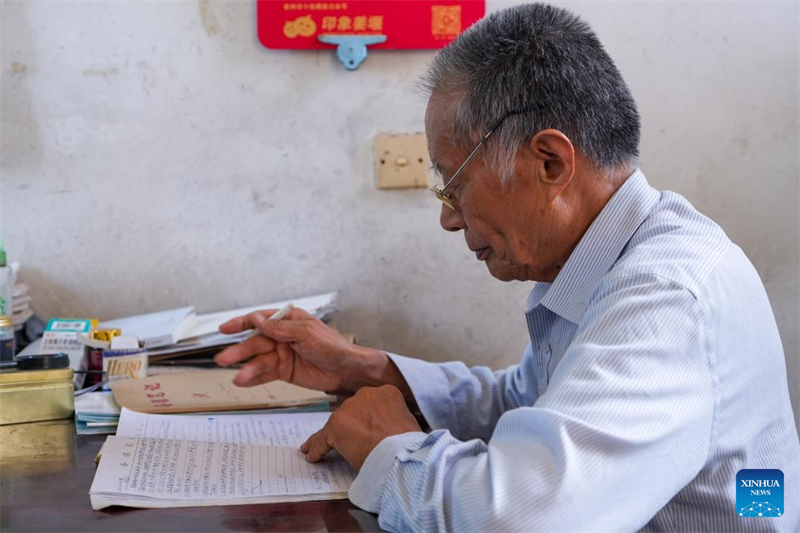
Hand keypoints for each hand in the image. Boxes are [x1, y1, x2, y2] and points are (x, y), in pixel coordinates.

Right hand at [215, 307, 360, 390]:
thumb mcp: (305, 333)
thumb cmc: (331, 346)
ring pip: (259, 360)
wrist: (346, 370)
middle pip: (256, 342)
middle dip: (240, 350)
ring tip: (238, 377)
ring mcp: (282, 354)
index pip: (261, 320)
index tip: (225, 329)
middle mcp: (283, 337)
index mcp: (289, 321)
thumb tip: (256, 319)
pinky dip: (254, 378)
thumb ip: (279, 328)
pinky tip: (243, 381)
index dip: (242, 323)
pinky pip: (266, 374)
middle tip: (223, 358)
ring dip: (247, 368)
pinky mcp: (285, 371)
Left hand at [301, 385, 421, 469]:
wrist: (399, 454)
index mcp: (386, 393)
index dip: (365, 418)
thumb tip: (388, 434)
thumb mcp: (408, 425)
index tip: (362, 428)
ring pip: (335, 425)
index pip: (370, 405)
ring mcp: (349, 409)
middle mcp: (366, 395)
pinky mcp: (336, 426)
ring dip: (330, 437)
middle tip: (347, 441)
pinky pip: (322, 439)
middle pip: (351, 412)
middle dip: (348, 426)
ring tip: (321, 449)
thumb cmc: (407, 446)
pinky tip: (313, 456)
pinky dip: (317, 448)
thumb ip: (393, 422)